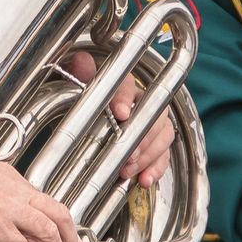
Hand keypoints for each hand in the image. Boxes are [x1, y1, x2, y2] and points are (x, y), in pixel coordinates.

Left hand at [65, 50, 175, 187]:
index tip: (120, 114)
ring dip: (148, 155)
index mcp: (122, 86)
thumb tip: (82, 60)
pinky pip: (164, 156)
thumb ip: (79, 75)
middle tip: (127, 153)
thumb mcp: (76, 88)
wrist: (87, 120)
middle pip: (154, 115)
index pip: (128, 85)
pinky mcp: (155, 146)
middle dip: (141, 137)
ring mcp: (152, 124)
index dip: (126, 99)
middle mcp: (142, 102)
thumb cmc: (84, 102)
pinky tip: (144, 180)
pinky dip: (156, 169)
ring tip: (128, 169)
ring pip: (163, 135)